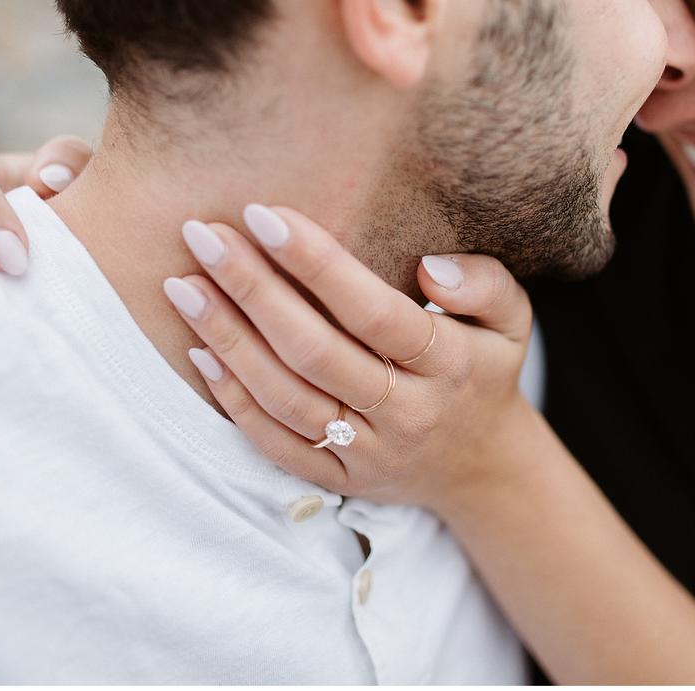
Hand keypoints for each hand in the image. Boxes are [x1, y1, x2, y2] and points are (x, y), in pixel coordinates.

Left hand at [165, 204, 539, 509]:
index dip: (318, 264)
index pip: (374, 312)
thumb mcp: (511, 320)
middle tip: (202, 235)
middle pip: (316, 353)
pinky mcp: (338, 481)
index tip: (264, 214)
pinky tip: (198, 351)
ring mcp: (369, 453)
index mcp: (448, 365)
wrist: (481, 468)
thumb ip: (484, 283)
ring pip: (287, 400)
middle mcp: (406, 413)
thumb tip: (429, 267)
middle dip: (253, 290)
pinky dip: (234, 401)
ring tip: (183, 285)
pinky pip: (277, 445)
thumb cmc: (483, 368)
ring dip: (229, 340)